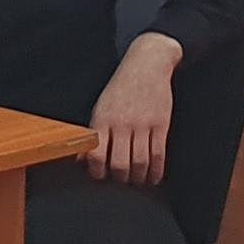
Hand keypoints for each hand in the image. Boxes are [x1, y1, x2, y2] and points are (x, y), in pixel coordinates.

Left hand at [87, 33, 180, 184]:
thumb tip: (83, 158)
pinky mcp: (161, 124)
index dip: (97, 171)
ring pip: (140, 162)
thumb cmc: (122, 86)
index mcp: (103, 119)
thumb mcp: (101, 106)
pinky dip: (156, 170)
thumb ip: (95, 132)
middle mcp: (122, 123)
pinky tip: (154, 176)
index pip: (95, 154)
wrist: (147, 63)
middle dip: (120, 177)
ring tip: (138, 180)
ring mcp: (143, 124)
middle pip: (119, 163)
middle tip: (121, 180)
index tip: (101, 175)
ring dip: (138, 177)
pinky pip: (159, 154)